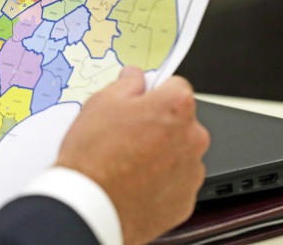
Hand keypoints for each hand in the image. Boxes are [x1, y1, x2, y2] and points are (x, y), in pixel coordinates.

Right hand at [56, 67, 209, 244]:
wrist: (90, 204)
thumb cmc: (94, 154)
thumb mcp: (100, 103)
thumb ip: (126, 84)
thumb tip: (135, 77)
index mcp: (176, 108)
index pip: (176, 86)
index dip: (154, 92)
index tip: (142, 101)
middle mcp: (193, 137)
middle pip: (181, 122)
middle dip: (160, 124)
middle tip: (128, 134)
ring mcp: (191, 172)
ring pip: (180, 153)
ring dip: (162, 154)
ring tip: (128, 162)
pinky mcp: (185, 200)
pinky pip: (176, 183)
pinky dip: (161, 181)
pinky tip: (134, 182)